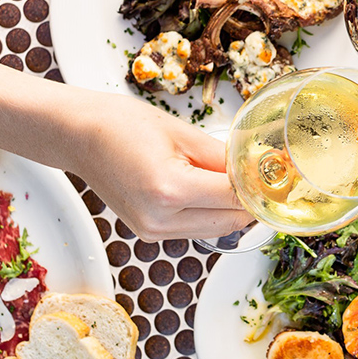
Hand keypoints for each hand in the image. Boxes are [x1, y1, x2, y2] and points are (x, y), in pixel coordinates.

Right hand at [68, 94, 251, 240]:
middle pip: (231, 220)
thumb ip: (222, 157)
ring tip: (236, 180)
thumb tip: (256, 169)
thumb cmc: (120, 125)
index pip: (236, 197)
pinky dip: (211, 213)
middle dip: (251, 201)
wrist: (78, 135)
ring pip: (217, 230)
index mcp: (170, 190)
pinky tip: (210, 190)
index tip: (279, 175)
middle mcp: (160, 219)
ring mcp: (153, 231)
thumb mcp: (181, 132)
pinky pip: (196, 229)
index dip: (261, 186)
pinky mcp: (149, 233)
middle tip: (265, 176)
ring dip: (232, 209)